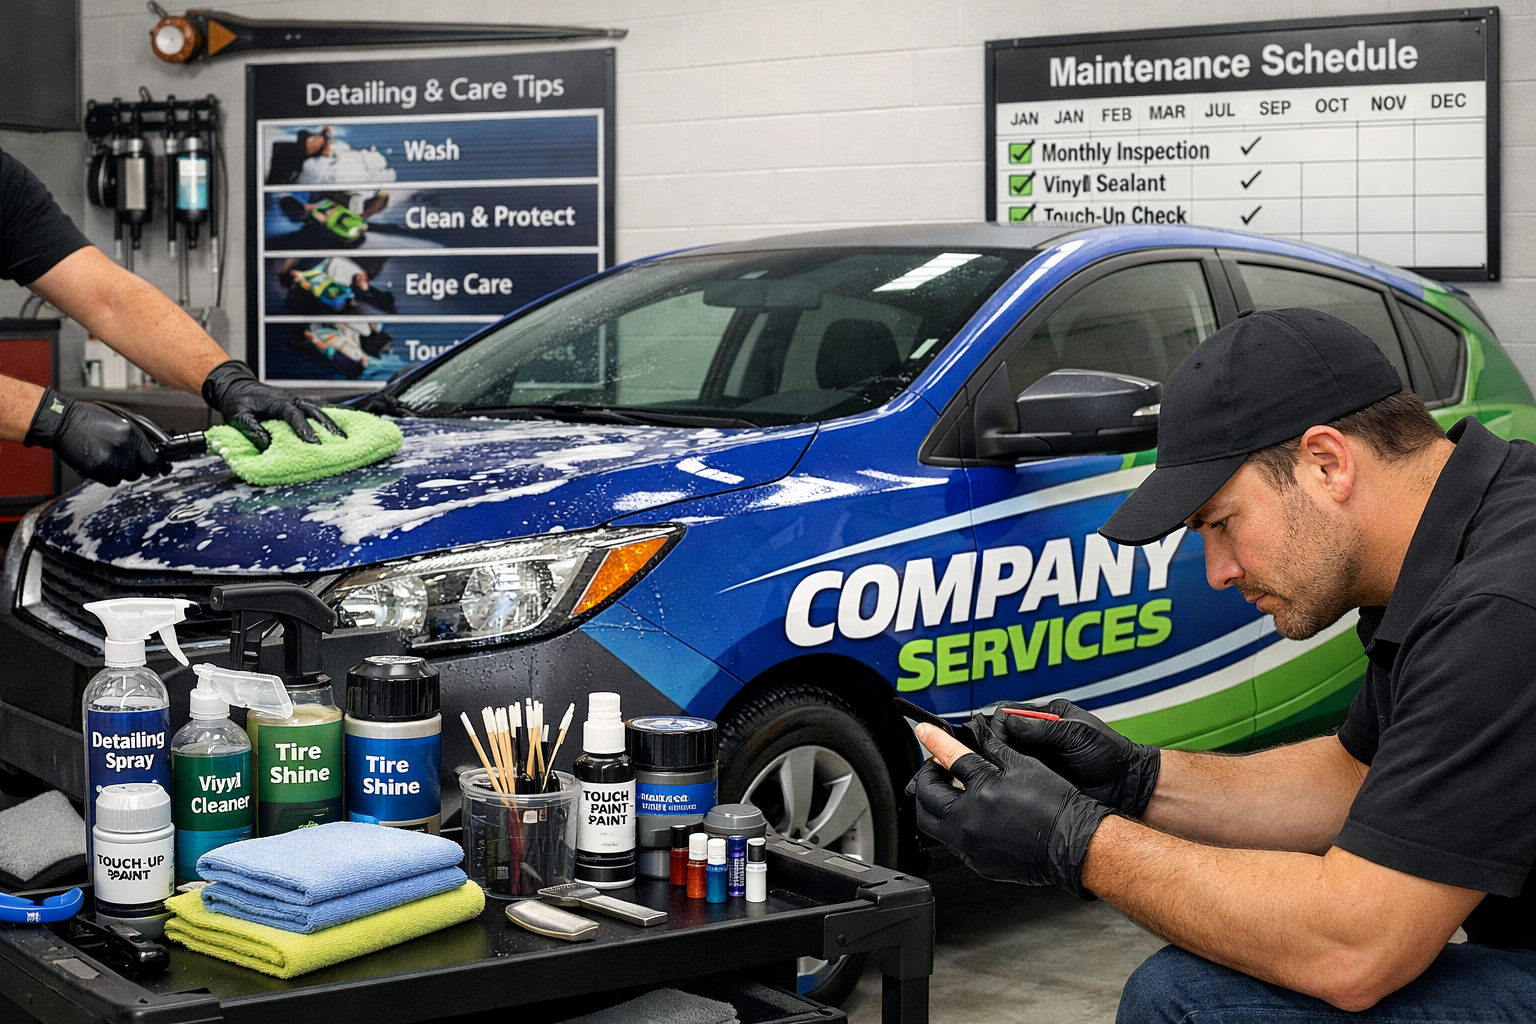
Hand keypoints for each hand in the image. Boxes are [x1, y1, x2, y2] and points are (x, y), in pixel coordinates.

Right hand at [25, 389, 163, 485]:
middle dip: (132, 467)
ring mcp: (110, 460)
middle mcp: (124, 448)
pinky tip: (99, 462)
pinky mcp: (97, 469)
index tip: (150, 467)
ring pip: (124, 477)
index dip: (153, 466)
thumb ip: (139, 436)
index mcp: (133, 434)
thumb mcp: (121, 420)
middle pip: (139, 472)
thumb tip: (154, 451)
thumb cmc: (89, 418)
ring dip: (118, 471)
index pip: (154, 461)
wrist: (62, 421)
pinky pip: (110, 481)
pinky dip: (106, 475)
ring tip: (107, 457)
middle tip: (119, 457)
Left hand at [201, 360, 343, 449]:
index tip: (314, 444)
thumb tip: (267, 444)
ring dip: (332, 422)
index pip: (294, 415)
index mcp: (277, 402)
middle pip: (314, 411)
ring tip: (345, 437)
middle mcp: (290, 399)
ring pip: (319, 410)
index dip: (305, 429)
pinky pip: (317, 409)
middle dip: (328, 426)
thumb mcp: (238, 416)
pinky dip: (330, 415)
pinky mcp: (297, 404)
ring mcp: (296, 400)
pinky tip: (341, 424)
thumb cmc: (237, 401)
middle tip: (340, 441)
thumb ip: (252, 429)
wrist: (236, 386)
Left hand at [911, 725, 1111, 897]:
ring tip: (951, 792)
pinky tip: (971, 815)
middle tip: (939, 768)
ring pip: (933, 824)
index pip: (947, 759)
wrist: (1075, 844)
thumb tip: (975, 737)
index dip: (934, 742)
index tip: (924, 733)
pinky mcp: (978, 863)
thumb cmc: (1056, 806)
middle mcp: (968, 822)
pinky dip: (954, 825)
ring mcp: (971, 846)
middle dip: (927, 778)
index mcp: (980, 792)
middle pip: (925, 798)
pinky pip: (953, 842)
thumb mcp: (1023, 766)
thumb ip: (992, 750)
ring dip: (935, 804)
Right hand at [984, 699, 1159, 817]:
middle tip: (999, 758)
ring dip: (1002, 762)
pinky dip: (1010, 778)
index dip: (1002, 725)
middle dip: (997, 745)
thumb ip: (1045, 728)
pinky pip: (1016, 776)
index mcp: (1048, 716)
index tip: (1001, 739)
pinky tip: (1009, 783)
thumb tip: (1011, 723)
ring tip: (1002, 771)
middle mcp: (1038, 736)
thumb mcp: (1078, 734)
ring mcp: (1037, 758)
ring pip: (1005, 756)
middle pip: (1003, 734)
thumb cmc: (1109, 754)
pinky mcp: (1038, 779)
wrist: (1125, 786)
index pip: (1010, 713)